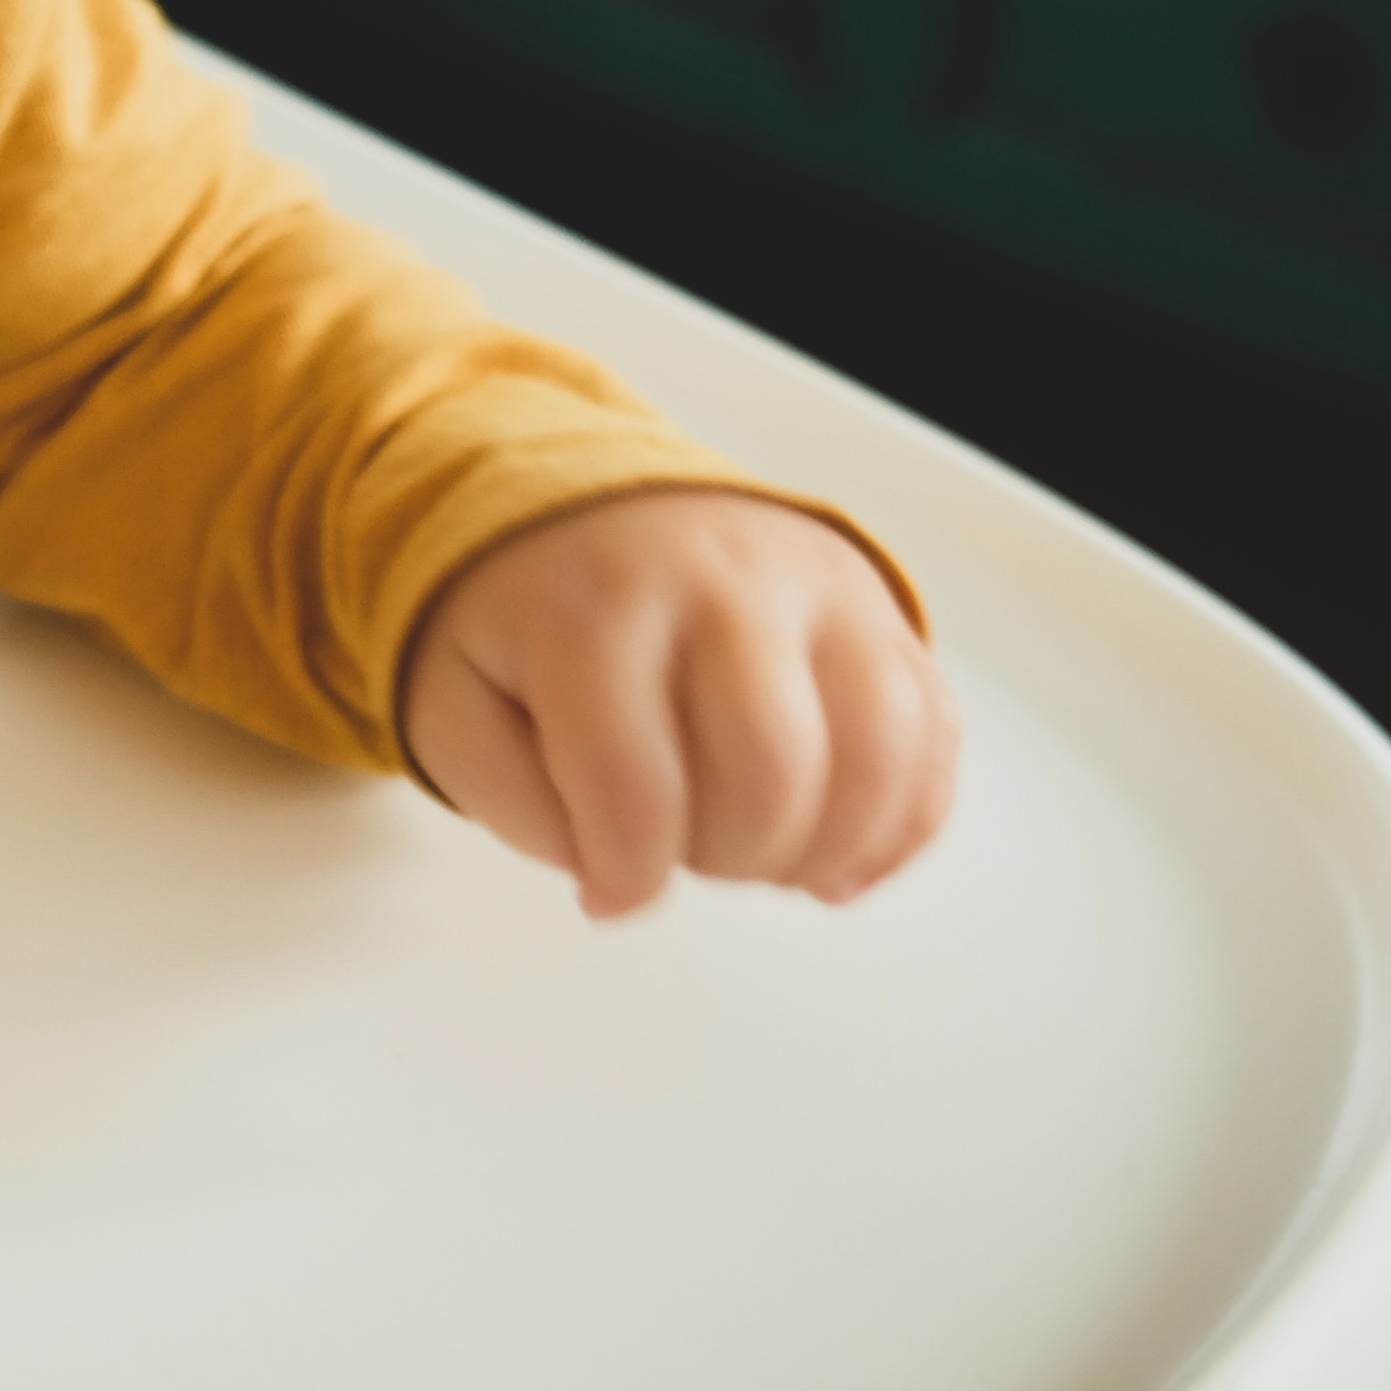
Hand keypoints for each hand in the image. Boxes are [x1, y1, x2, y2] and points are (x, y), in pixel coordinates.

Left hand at [402, 489, 955, 919]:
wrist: (588, 499)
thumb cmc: (527, 618)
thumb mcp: (459, 698)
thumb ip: (513, 800)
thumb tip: (614, 874)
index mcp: (596, 606)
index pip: (635, 789)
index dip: (627, 875)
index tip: (608, 891)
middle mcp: (722, 581)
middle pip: (771, 775)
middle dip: (728, 858)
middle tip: (682, 851)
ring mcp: (817, 587)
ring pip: (878, 756)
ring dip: (825, 848)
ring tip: (761, 855)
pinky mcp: (878, 607)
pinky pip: (931, 733)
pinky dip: (900, 823)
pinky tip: (835, 855)